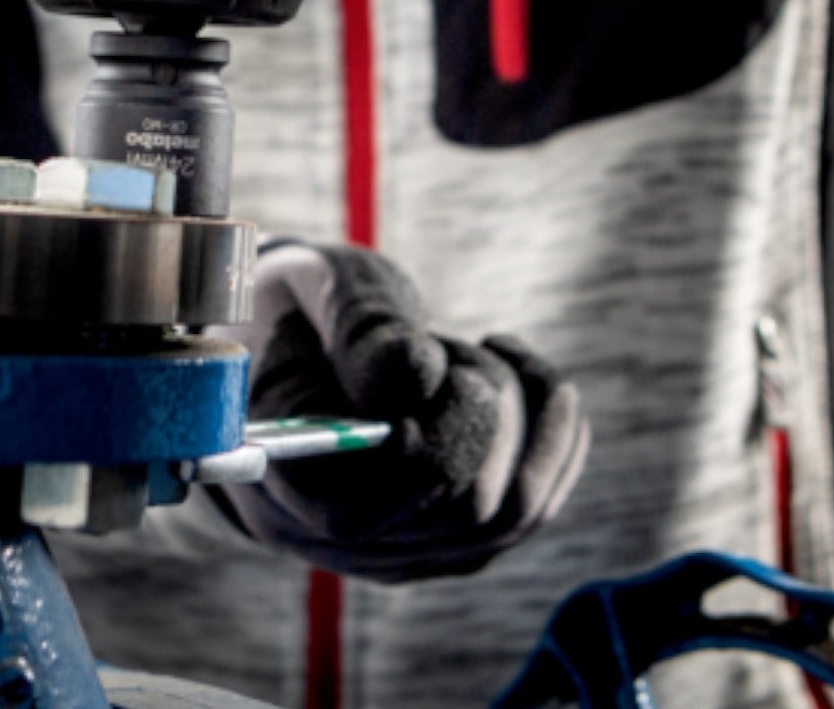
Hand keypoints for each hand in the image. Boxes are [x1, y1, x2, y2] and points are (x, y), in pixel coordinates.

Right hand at [211, 240, 588, 582]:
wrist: (300, 335)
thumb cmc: (309, 302)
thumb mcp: (323, 287)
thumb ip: (362, 327)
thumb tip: (416, 375)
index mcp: (280, 477)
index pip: (368, 509)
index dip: (438, 435)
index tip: (447, 357)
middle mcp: (337, 537)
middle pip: (464, 510)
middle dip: (494, 406)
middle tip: (467, 345)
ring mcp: (399, 547)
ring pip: (509, 515)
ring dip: (527, 417)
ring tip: (486, 354)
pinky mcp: (448, 539)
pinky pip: (529, 510)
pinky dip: (553, 437)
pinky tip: (527, 378)